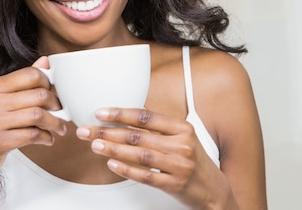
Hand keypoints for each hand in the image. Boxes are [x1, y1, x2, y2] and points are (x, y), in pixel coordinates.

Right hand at [0, 57, 65, 187]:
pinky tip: (47, 139)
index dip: (49, 83)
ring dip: (55, 123)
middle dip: (56, 104)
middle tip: (61, 112)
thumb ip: (22, 81)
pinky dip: (46, 137)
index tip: (55, 92)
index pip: (31, 74)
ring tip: (59, 128)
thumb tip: (46, 61)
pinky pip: (33, 135)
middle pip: (39, 95)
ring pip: (38, 115)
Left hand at [76, 108, 237, 209]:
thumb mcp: (182, 138)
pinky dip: (126, 170)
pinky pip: (146, 175)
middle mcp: (181, 144)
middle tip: (88, 130)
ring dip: (113, 149)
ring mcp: (179, 165)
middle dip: (108, 131)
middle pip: (138, 135)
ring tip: (95, 145)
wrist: (213, 189)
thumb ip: (159, 128)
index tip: (102, 112)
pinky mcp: (174, 184)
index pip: (146, 117)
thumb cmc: (193, 161)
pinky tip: (112, 164)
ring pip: (140, 154)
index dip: (121, 114)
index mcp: (182, 128)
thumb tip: (130, 115)